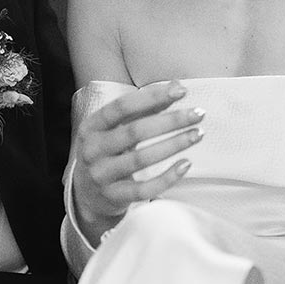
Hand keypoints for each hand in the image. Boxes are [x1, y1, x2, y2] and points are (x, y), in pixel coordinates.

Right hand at [72, 80, 203, 241]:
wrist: (86, 195)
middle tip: (198, 114)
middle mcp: (93, 150)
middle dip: (170, 121)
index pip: (121, 107)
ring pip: (141, 159)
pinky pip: (144, 189)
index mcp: (92, 127)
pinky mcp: (114, 197)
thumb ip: (143, 108)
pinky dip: (167, 177)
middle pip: (135, 132)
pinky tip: (186, 164)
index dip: (151, 97)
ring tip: (197, 134)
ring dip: (173, 145)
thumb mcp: (116, 129)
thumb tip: (177, 86)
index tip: (181, 91)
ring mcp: (101, 175)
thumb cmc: (107, 152)